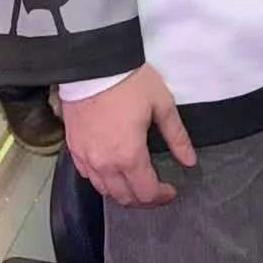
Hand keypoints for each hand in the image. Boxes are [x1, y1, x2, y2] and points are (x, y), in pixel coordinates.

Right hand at [62, 64, 196, 208]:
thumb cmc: (130, 81)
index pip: (146, 193)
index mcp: (129, 156)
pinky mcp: (72, 148)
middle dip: (144, 199)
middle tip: (156, 190)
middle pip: (124, 198)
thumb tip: (190, 161)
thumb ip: (176, 136)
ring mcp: (85, 158)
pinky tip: (112, 169)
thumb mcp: (161, 104)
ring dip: (122, 192)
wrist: (94, 63)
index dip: (162, 196)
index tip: (171, 189)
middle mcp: (104, 164)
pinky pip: (88, 176)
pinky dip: (102, 179)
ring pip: (104, 190)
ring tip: (136, 181)